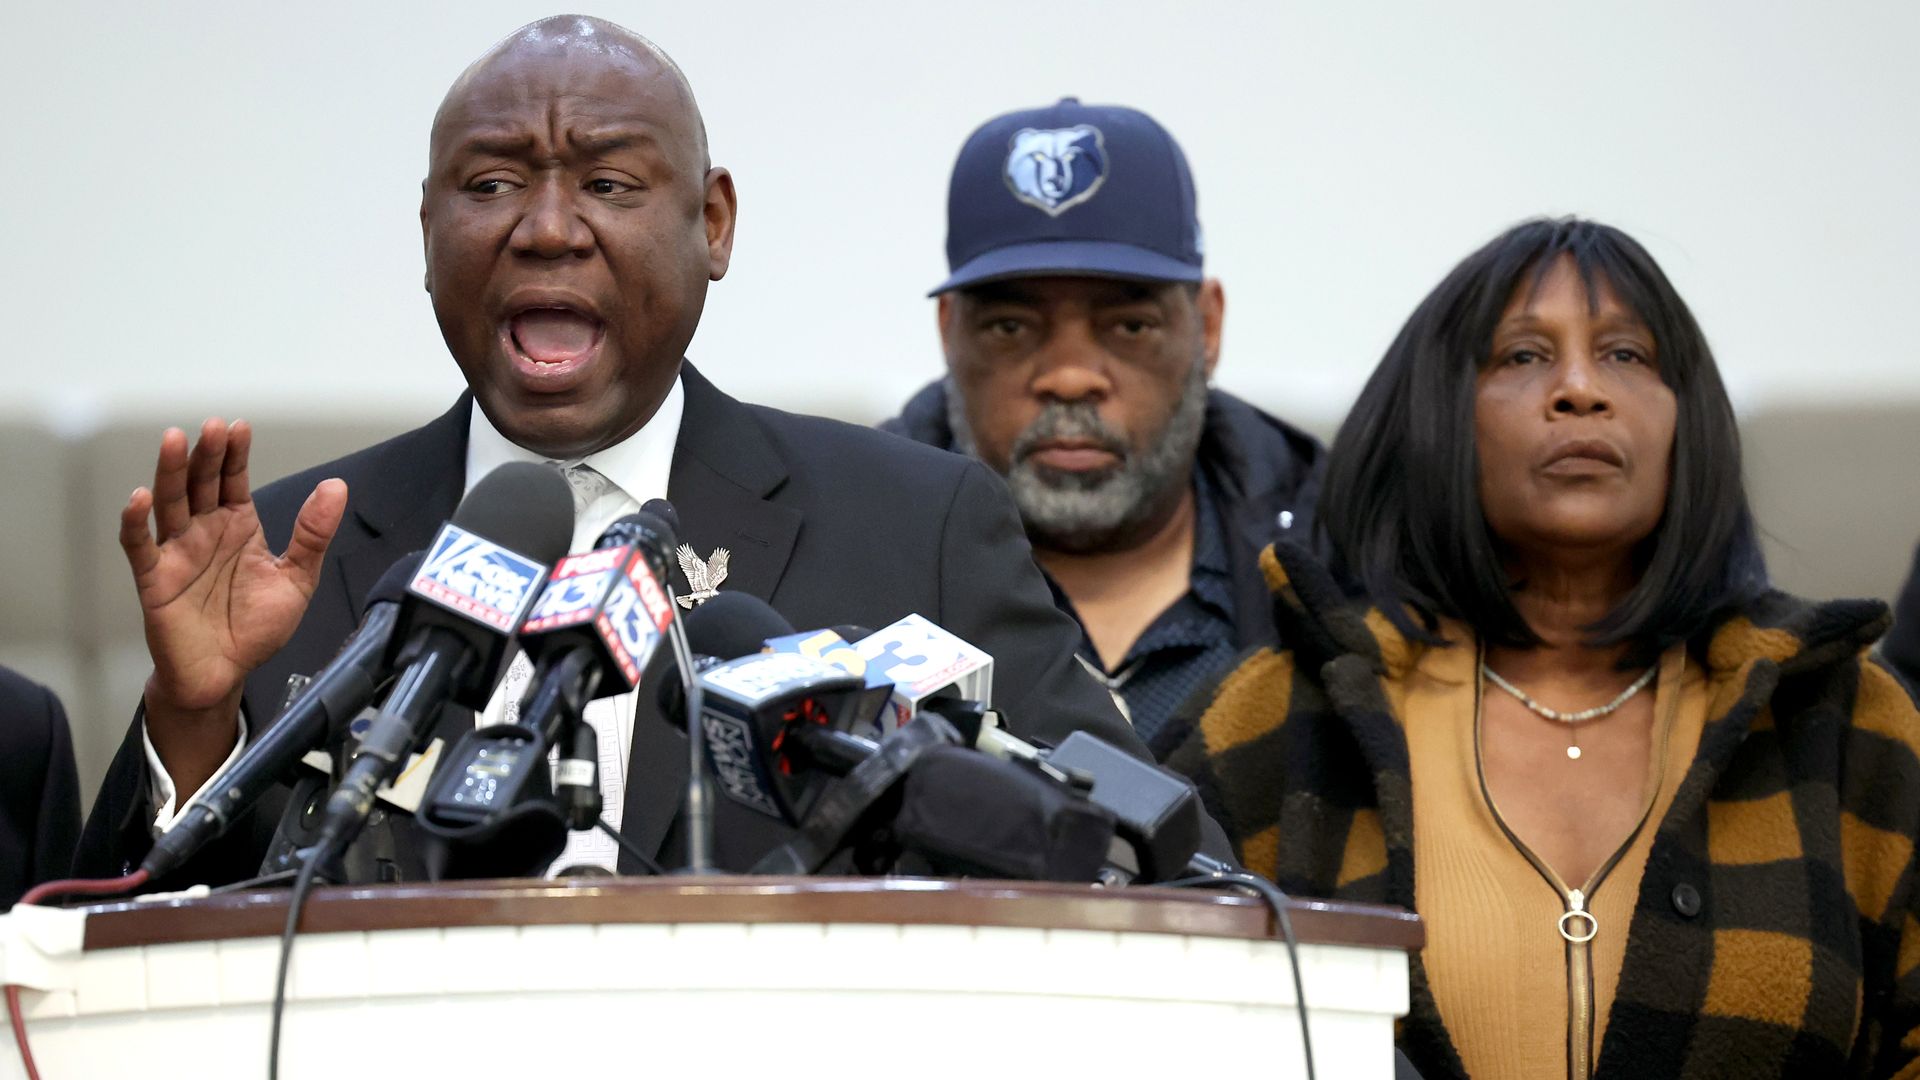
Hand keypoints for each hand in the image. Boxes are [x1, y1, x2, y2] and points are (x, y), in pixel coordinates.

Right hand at [119, 419, 347, 797]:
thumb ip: (314, 534)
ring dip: (171, 473)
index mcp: (238, 527)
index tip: (240, 428)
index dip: (235, 454)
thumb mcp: (297, 578)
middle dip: (206, 455)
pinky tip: (140, 498)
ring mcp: (177, 553)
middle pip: (200, 484)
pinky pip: (141, 546)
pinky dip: (135, 522)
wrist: (226, 673)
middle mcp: (204, 532)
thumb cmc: (255, 628)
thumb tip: (335, 488)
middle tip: (212, 428)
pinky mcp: (155, 579)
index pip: (233, 481)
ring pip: (169, 504)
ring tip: (176, 442)